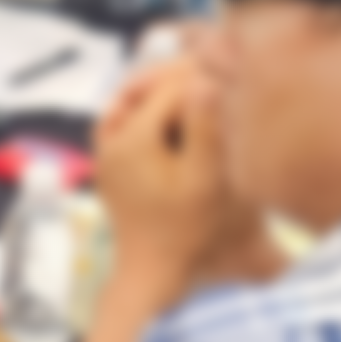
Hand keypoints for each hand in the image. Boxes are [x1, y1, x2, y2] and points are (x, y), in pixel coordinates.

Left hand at [93, 67, 264, 301]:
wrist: (159, 274)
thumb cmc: (188, 233)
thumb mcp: (206, 178)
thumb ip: (205, 126)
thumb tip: (204, 79)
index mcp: (129, 140)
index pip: (169, 87)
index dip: (203, 74)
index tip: (232, 68)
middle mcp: (110, 142)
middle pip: (147, 90)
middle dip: (182, 78)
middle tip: (218, 68)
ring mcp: (108, 155)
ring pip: (136, 103)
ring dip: (167, 94)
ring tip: (202, 87)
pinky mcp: (115, 167)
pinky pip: (131, 124)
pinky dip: (155, 114)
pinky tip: (181, 117)